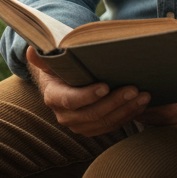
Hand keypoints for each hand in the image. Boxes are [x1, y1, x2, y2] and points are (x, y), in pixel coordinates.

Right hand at [27, 47, 151, 136]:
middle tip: (134, 89)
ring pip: (105, 122)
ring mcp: (80, 125)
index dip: (88, 95)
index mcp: (54, 97)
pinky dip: (127, 116)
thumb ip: (44, 55)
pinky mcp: (93, 128)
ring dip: (126, 110)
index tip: (105, 86)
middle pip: (92, 114)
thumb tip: (32, 49)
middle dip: (115, 102)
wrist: (62, 82)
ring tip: (143, 96)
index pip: (71, 100)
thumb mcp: (51, 59)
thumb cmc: (59, 67)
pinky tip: (141, 105)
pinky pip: (111, 126)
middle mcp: (65, 116)